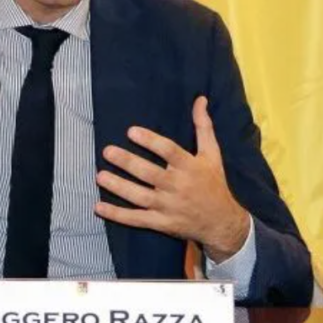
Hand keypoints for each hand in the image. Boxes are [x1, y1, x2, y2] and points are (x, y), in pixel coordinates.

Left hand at [95, 96, 249, 261]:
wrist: (223, 223)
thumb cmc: (214, 183)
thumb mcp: (212, 154)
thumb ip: (203, 126)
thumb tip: (200, 99)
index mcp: (190, 167)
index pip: (169, 151)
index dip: (150, 141)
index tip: (131, 131)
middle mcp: (178, 187)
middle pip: (150, 173)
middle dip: (128, 162)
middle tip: (107, 151)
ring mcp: (169, 207)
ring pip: (140, 196)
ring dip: (119, 187)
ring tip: (100, 176)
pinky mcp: (162, 223)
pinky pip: (137, 219)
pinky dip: (118, 215)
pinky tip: (99, 207)